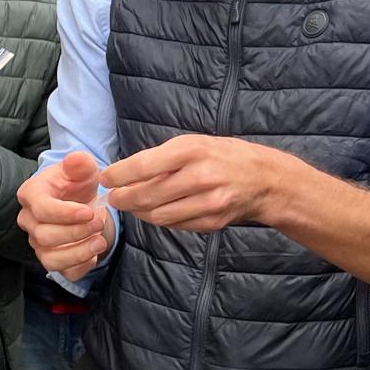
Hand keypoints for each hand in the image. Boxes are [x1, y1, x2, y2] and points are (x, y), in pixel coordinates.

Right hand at [17, 152, 112, 280]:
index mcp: (32, 195)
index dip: (65, 214)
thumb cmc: (76, 184)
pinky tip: (94, 252)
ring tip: (100, 241)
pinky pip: (63, 272)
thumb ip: (80, 164)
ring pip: (50, 259)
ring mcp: (38, 243)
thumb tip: (78, 159)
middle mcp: (29, 221)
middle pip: (44, 236)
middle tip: (99, 222)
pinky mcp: (52, 258)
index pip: (41, 209)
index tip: (89, 211)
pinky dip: (81, 266)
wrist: (78, 201)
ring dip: (78, 252)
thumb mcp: (81, 169)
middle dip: (76, 232)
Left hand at [100, 134, 282, 232]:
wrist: (264, 179)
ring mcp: (208, 203)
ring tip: (131, 205)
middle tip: (113, 197)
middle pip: (146, 195)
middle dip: (123, 198)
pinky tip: (154, 211)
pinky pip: (175, 225)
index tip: (105, 178)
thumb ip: (160, 158)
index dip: (118, 175)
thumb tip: (123, 173)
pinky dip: (159, 219)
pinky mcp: (212, 222)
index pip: (142, 166)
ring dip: (138, 212)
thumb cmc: (221, 156)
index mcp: (191, 150)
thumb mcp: (192, 144)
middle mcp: (200, 177)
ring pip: (158, 215)